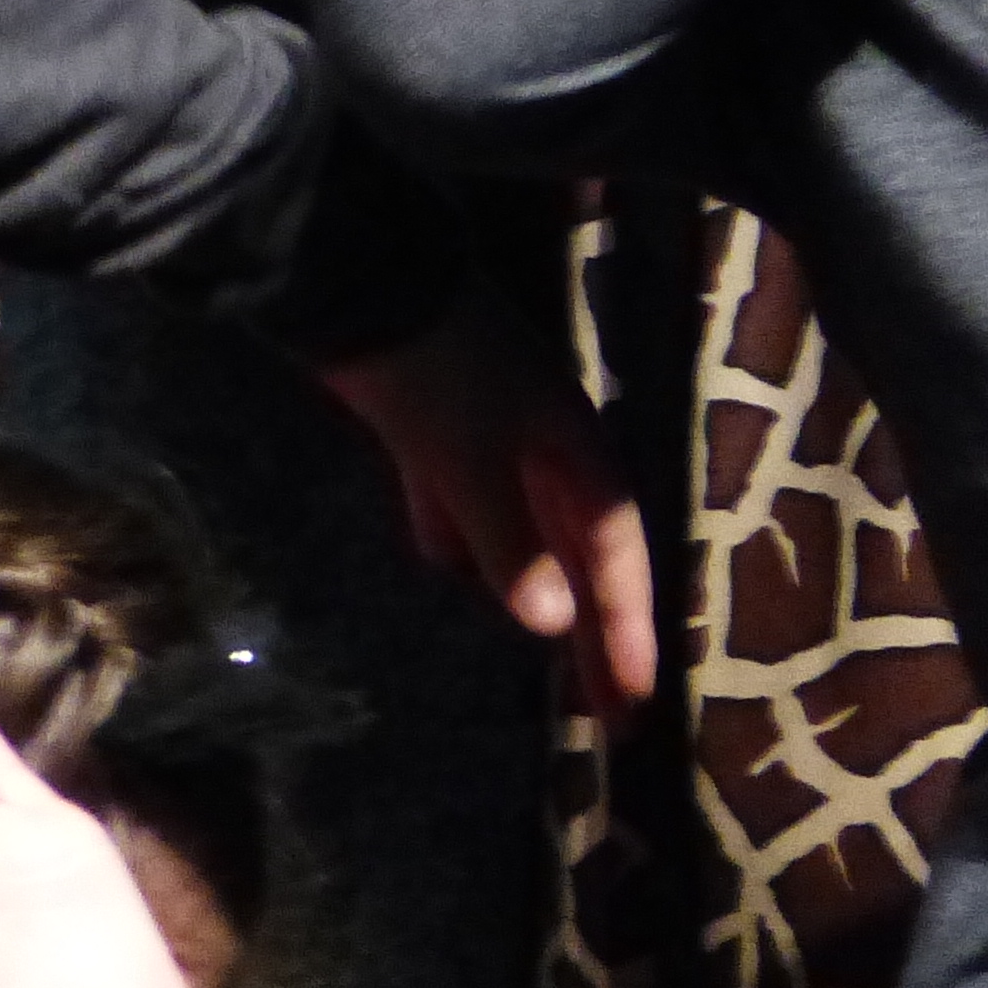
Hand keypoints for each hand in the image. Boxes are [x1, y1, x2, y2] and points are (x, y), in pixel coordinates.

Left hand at [316, 285, 657, 726]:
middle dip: (592, 626)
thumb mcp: (473, 458)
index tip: (634, 702)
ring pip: (519, 527)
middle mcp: (539, 441)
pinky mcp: (425, 422)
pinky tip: (449, 573)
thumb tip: (552, 622)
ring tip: (540, 657)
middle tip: (606, 712)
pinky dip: (462, 539)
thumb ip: (510, 539)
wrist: (353, 276)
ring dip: (529, 586)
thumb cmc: (431, 368)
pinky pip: (458, 497)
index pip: (614, 552)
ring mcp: (481, 429)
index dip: (628, 627)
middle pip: (576, 548)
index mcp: (572, 446)